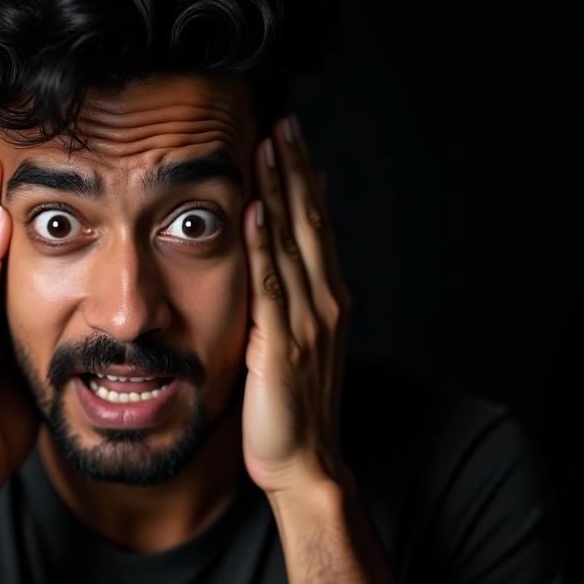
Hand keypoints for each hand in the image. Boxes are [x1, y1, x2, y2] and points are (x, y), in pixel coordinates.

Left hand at [241, 115, 353, 498]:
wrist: (305, 462)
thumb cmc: (293, 408)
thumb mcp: (295, 345)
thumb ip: (289, 301)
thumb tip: (273, 264)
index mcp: (328, 300)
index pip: (317, 226)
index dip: (305, 179)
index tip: (291, 138)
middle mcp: (326, 302)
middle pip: (312, 222)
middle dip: (296, 169)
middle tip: (283, 121)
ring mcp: (308, 322)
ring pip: (294, 243)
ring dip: (281, 191)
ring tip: (270, 145)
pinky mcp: (281, 345)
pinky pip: (270, 285)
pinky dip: (263, 245)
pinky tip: (254, 209)